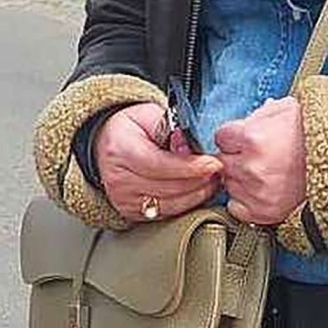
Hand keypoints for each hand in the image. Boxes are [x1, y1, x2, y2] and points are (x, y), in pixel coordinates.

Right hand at [96, 103, 222, 220]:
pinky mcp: (132, 213)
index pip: (159, 164)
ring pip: (170, 204)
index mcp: (120, 150)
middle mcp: (118, 179)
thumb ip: (170, 128)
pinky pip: (167, 213)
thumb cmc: (131, 128)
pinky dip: (186, 203)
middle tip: (218, 171)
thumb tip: (188, 147)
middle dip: (198, 180)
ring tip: (212, 180)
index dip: (189, 167)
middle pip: (168, 188)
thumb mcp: (148, 115)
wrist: (109, 144)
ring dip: (197, 194)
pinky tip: (198, 191)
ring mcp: (123, 199)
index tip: (213, 164)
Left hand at [215, 97, 306, 225]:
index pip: (221, 137)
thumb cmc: (318, 135)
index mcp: (253, 138)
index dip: (234, 137)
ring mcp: (257, 192)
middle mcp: (252, 167)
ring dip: (241, 179)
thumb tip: (247, 120)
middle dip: (236, 157)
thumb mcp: (288, 109)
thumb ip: (260, 113)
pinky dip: (245, 200)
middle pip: (223, 162)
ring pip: (229, 184)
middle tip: (258, 156)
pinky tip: (262, 189)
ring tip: (266, 172)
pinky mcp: (264, 212)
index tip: (245, 140)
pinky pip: (237, 208)